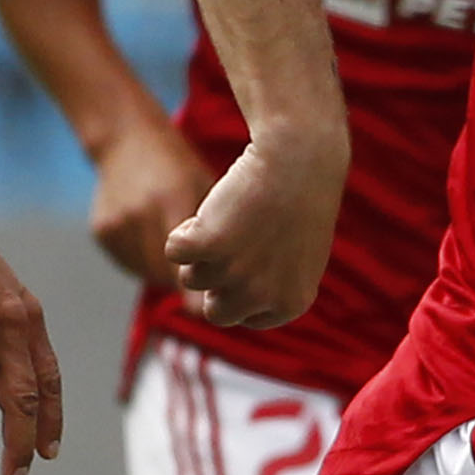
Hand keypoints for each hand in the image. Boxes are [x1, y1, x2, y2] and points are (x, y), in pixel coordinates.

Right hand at [84, 119, 214, 286]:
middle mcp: (142, 214)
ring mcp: (118, 223)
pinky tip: (150, 235)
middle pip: (168, 274)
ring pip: (149, 273)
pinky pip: (131, 263)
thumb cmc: (177, 165)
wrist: (126, 138)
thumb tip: (234, 273)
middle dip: (186, 279)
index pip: (189, 261)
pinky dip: (144, 260)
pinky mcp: (102, 231)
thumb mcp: (202, 185)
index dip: (202, 285)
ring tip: (173, 244)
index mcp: (174, 200)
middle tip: (200, 266)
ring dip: (165, 271)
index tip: (215, 298)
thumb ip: (215, 227)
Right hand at [165, 134, 341, 330]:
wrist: (297, 157)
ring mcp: (234, 272)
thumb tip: (221, 306)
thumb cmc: (300, 200)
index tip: (250, 256)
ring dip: (200, 250)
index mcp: (289, 303)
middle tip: (228, 245)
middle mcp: (262, 295)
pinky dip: (184, 230)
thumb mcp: (296, 256)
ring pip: (191, 278)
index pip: (244, 316)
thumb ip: (269, 287)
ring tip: (225, 219)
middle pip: (215, 311)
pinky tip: (210, 211)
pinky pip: (174, 251)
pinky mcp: (208, 244)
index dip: (238, 287)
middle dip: (215, 281)